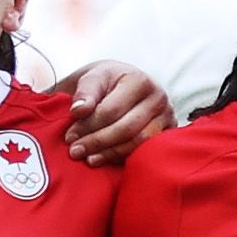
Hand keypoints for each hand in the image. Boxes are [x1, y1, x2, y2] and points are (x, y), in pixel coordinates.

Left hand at [60, 60, 174, 161]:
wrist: (123, 84)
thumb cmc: (106, 82)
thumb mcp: (92, 77)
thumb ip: (85, 92)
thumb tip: (78, 111)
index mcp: (139, 80)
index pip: (112, 110)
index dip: (88, 126)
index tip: (68, 137)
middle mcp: (159, 98)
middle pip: (126, 128)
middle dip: (98, 142)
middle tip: (75, 151)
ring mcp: (167, 117)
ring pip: (138, 143)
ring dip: (110, 153)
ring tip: (89, 159)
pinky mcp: (167, 134)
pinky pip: (145, 151)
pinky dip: (123, 157)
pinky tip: (106, 159)